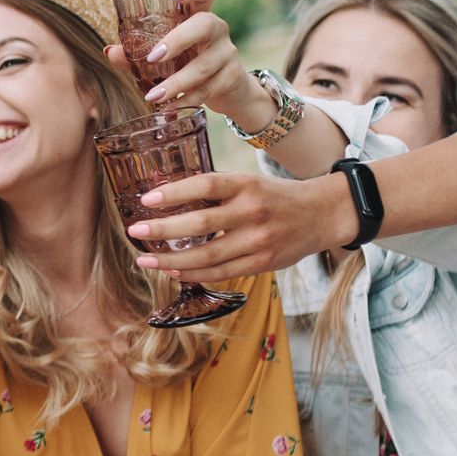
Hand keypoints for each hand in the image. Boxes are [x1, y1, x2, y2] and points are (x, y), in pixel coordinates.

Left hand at [120, 0, 254, 121]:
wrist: (230, 90)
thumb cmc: (191, 63)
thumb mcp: (169, 55)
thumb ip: (139, 52)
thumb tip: (111, 52)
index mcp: (199, 16)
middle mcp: (217, 29)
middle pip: (205, 24)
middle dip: (178, 40)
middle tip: (153, 57)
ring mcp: (227, 53)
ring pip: (203, 65)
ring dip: (176, 82)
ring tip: (153, 97)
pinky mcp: (231, 77)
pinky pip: (207, 90)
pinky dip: (186, 100)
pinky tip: (171, 109)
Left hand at [125, 170, 353, 284]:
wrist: (322, 214)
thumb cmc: (276, 196)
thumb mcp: (250, 182)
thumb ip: (217, 192)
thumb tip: (168, 198)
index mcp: (246, 185)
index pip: (205, 186)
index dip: (173, 193)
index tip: (146, 200)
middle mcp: (252, 211)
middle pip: (200, 224)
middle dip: (162, 230)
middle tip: (134, 232)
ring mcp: (257, 240)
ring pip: (207, 255)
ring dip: (170, 259)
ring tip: (144, 259)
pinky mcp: (262, 262)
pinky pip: (220, 272)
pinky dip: (193, 273)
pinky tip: (171, 271)